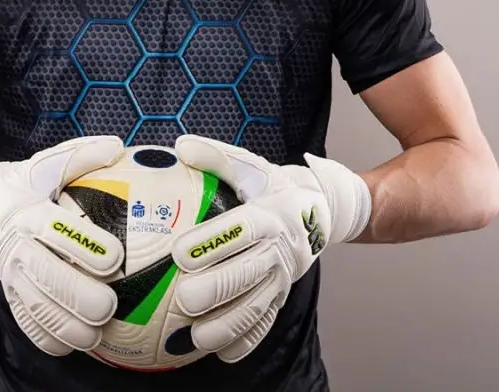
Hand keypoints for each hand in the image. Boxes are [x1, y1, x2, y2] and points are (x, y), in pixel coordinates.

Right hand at [0, 135, 124, 356]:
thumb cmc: (20, 182)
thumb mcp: (45, 163)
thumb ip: (80, 155)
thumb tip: (117, 146)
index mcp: (29, 211)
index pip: (57, 230)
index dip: (85, 245)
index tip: (116, 258)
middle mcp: (17, 243)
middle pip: (46, 274)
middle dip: (78, 295)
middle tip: (109, 307)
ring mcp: (10, 270)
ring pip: (35, 304)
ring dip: (65, 324)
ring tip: (95, 336)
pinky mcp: (7, 288)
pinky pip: (23, 318)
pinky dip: (43, 336)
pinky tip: (67, 347)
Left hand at [170, 135, 370, 362]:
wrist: (319, 209)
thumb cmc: (272, 186)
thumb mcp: (250, 167)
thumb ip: (216, 156)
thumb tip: (181, 145)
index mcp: (267, 215)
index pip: (239, 230)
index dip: (211, 242)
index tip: (179, 252)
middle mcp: (277, 248)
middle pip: (247, 272)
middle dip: (216, 288)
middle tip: (184, 299)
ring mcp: (282, 276)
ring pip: (256, 304)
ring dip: (227, 323)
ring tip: (196, 336)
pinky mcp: (282, 294)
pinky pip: (266, 321)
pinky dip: (246, 339)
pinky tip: (222, 353)